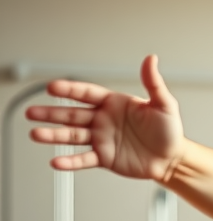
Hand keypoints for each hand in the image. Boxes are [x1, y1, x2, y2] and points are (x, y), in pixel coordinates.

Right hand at [25, 55, 185, 181]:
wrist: (172, 159)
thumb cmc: (170, 131)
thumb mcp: (164, 104)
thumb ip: (154, 83)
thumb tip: (151, 59)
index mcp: (114, 104)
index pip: (87, 94)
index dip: (70, 91)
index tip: (53, 87)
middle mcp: (103, 120)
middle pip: (72, 114)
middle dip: (51, 113)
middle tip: (32, 112)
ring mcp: (101, 139)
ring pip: (72, 136)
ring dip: (53, 135)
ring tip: (36, 134)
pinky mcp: (104, 157)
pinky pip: (83, 159)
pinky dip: (70, 161)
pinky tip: (56, 161)